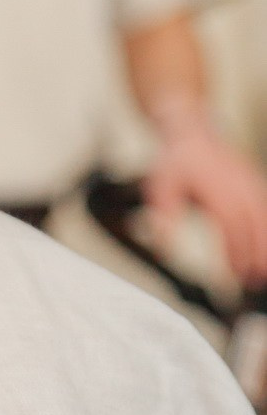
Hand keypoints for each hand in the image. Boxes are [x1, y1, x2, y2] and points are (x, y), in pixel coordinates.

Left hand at [144, 117, 266, 287]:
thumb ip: (164, 216)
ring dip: (266, 245)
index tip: (235, 275)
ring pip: (265, 217)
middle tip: (256, 281)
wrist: (191, 132)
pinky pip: (266, 208)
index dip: (235, 251)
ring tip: (265, 273)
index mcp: (216, 188)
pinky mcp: (254, 183)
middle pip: (254, 224)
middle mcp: (238, 185)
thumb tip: (163, 249)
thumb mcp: (159, 188)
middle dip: (257, 254)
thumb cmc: (174, 163)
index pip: (230, 224)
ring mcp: (249, 183)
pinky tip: (266, 249)